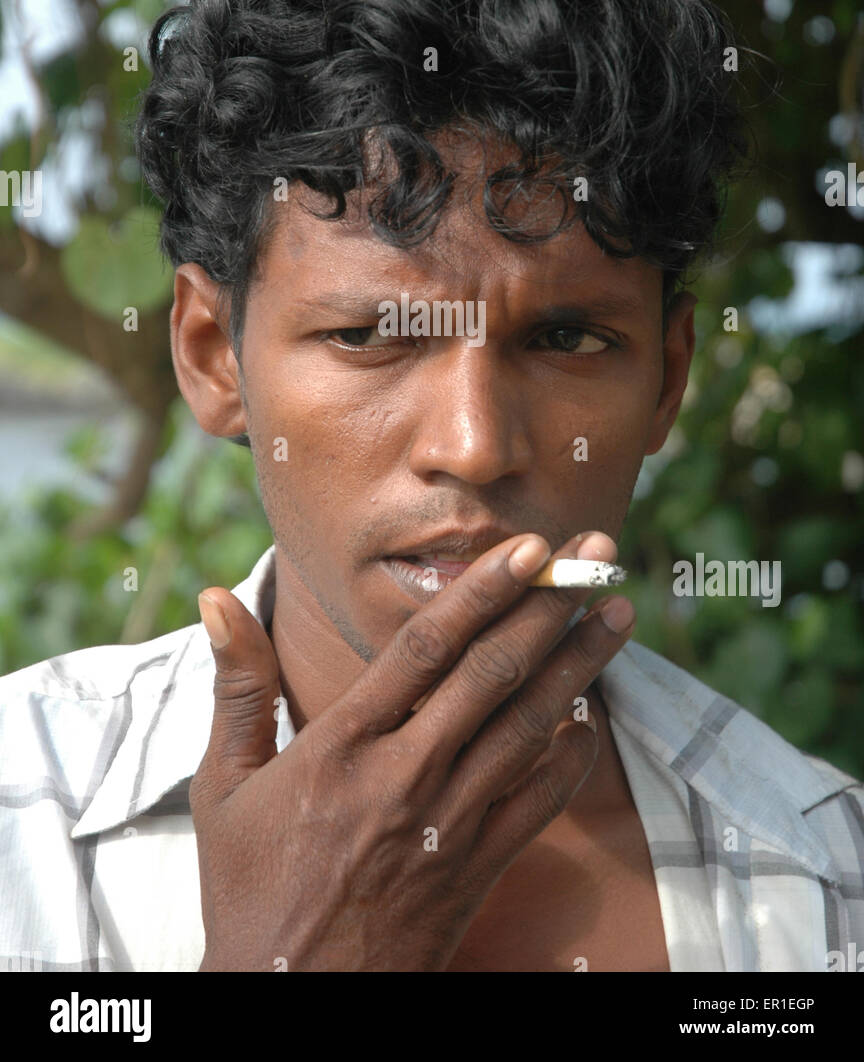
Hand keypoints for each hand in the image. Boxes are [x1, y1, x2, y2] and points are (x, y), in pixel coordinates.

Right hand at [189, 530, 633, 971]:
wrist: (286, 1002)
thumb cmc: (248, 888)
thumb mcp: (222, 785)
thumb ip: (236, 686)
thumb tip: (215, 597)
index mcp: (341, 746)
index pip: (425, 649)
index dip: (482, 592)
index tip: (528, 548)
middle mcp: (403, 776)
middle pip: (493, 676)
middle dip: (551, 608)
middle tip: (598, 554)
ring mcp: (447, 825)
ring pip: (528, 729)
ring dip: (579, 667)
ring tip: (619, 615)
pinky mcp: (475, 871)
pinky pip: (537, 807)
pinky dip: (568, 761)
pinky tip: (591, 720)